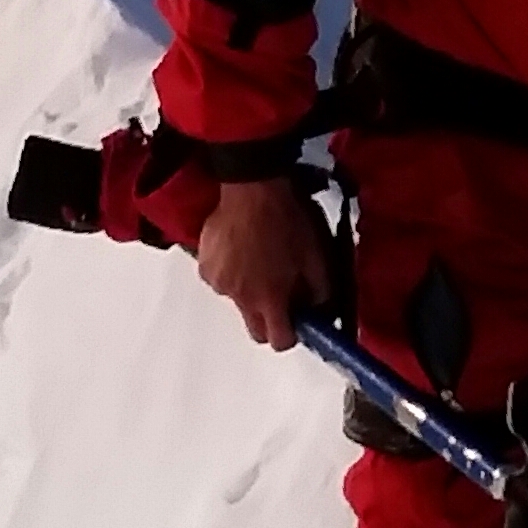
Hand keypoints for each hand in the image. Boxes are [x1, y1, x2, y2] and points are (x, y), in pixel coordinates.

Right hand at [195, 177, 334, 351]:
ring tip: (261, 259)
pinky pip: (221, 280)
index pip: (279, 341)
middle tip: (281, 293)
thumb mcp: (318, 256)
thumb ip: (321, 292)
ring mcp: (220, 282)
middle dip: (269, 319)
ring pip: (238, 302)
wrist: (253, 186)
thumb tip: (321, 310)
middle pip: (254, 329)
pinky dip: (232, 272)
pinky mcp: (205, 266)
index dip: (291, 335)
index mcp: (270, 298)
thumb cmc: (286, 217)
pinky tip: (242, 249)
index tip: (298, 322)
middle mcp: (241, 297)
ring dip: (250, 290)